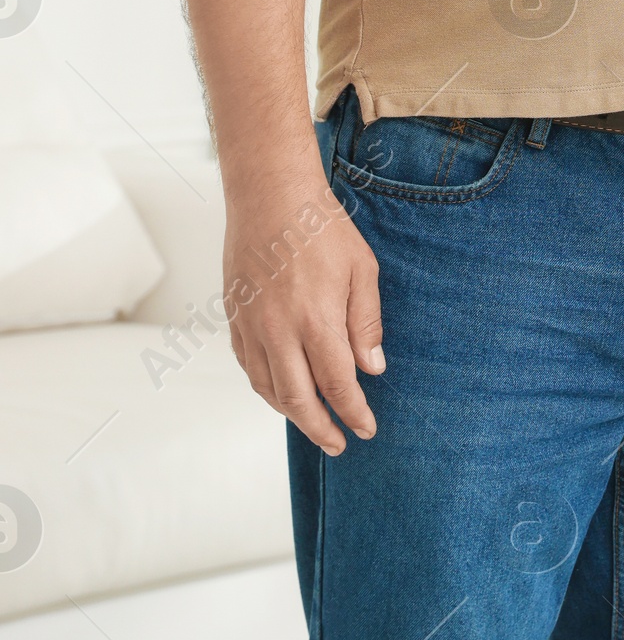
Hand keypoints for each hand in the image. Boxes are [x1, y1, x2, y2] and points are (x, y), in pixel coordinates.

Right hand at [222, 169, 384, 455]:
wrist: (269, 195)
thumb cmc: (321, 228)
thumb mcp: (361, 270)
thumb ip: (366, 323)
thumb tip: (372, 369)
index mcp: (316, 320)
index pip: (338, 385)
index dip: (353, 413)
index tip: (367, 429)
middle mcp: (279, 331)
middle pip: (298, 400)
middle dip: (321, 429)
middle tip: (339, 444)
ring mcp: (252, 327)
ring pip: (269, 389)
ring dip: (292, 414)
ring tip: (314, 423)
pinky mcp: (234, 319)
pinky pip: (249, 367)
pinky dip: (266, 388)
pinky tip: (282, 391)